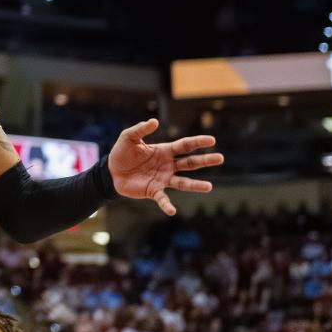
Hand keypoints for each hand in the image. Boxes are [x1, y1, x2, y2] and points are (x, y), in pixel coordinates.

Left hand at [107, 118, 223, 215]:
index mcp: (164, 151)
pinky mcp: (153, 191)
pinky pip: (163, 199)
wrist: (111, 171)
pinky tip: (172, 211)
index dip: (197, 142)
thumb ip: (140, 129)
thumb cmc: (122, 152)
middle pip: (190, 163)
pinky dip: (167, 205)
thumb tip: (155, 121)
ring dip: (196, 185)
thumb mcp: (129, 137)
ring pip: (183, 183)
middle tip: (220, 158)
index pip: (184, 146)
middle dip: (205, 161)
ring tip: (209, 187)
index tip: (212, 140)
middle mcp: (167, 165)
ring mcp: (162, 179)